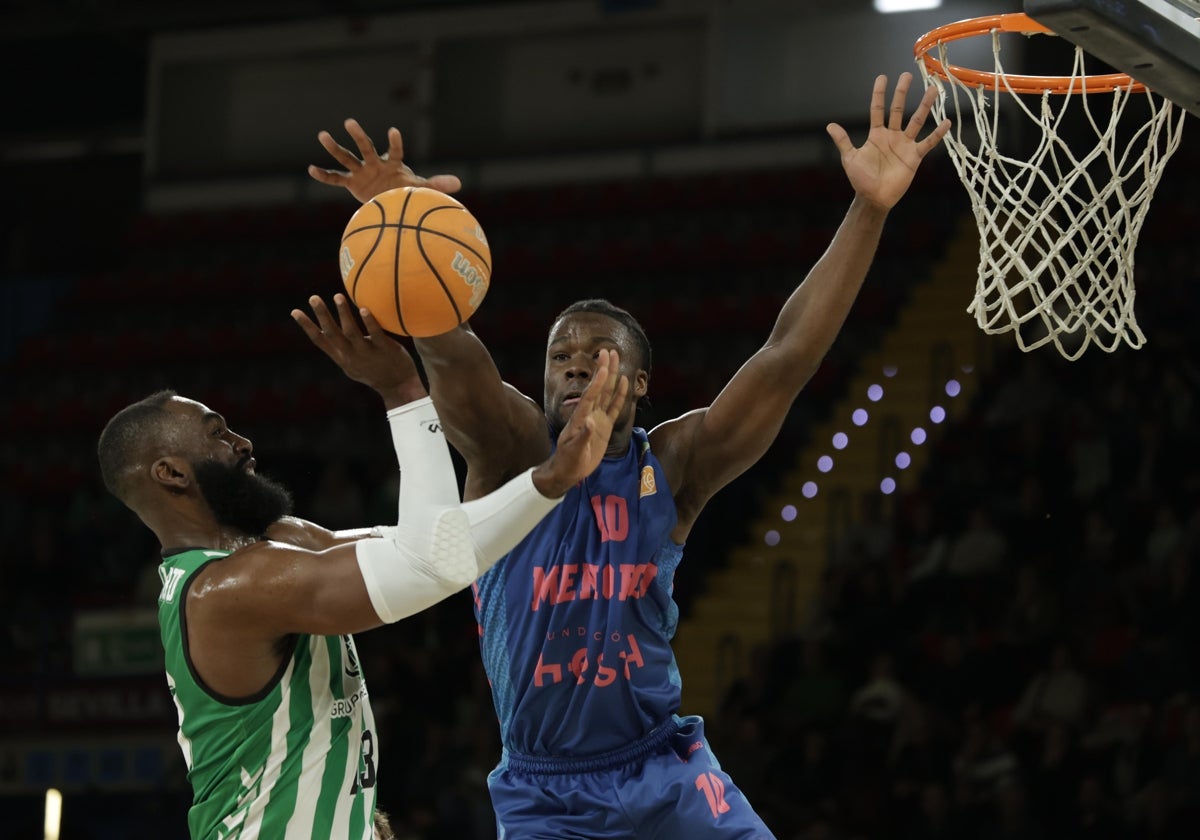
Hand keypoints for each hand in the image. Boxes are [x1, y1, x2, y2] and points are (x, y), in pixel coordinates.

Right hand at [291, 294, 426, 408]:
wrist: (398, 387)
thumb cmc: (374, 372)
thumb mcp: (352, 364)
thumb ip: (341, 348)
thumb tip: (328, 330)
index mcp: (341, 357)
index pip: (320, 341)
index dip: (306, 326)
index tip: (294, 311)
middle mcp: (351, 355)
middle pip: (332, 334)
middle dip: (322, 316)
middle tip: (313, 298)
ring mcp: (367, 353)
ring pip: (352, 332)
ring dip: (343, 314)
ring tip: (337, 296)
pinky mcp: (385, 351)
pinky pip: (376, 335)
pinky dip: (369, 322)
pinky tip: (364, 309)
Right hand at [307, 118, 462, 203]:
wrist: (391, 203)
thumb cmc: (406, 192)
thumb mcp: (421, 189)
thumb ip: (437, 184)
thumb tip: (459, 183)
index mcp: (392, 163)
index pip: (395, 150)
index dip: (395, 142)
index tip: (394, 130)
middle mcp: (375, 164)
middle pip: (365, 148)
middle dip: (358, 136)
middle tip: (349, 121)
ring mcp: (362, 172)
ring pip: (346, 158)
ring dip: (335, 148)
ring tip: (322, 134)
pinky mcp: (352, 184)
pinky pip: (335, 179)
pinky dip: (324, 175)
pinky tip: (311, 169)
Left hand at [532, 349, 629, 497]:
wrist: (568, 471)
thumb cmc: (568, 461)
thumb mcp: (574, 451)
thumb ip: (583, 436)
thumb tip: (590, 422)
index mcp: (580, 418)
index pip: (590, 396)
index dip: (597, 381)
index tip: (603, 366)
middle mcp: (589, 414)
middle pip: (600, 388)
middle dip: (605, 369)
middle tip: (609, 351)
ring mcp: (597, 419)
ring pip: (607, 393)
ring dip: (612, 376)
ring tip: (616, 359)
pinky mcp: (604, 427)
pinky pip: (614, 407)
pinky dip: (620, 395)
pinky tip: (624, 382)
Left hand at [826, 73, 950, 210]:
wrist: (874, 198)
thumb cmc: (861, 179)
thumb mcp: (850, 158)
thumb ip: (843, 141)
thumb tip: (830, 125)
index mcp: (876, 135)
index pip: (878, 110)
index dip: (879, 94)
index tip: (882, 78)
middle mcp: (892, 136)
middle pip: (897, 110)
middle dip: (902, 93)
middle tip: (906, 75)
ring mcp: (904, 144)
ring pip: (916, 121)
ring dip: (924, 106)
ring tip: (932, 90)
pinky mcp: (914, 156)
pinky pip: (928, 142)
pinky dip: (937, 134)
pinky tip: (946, 122)